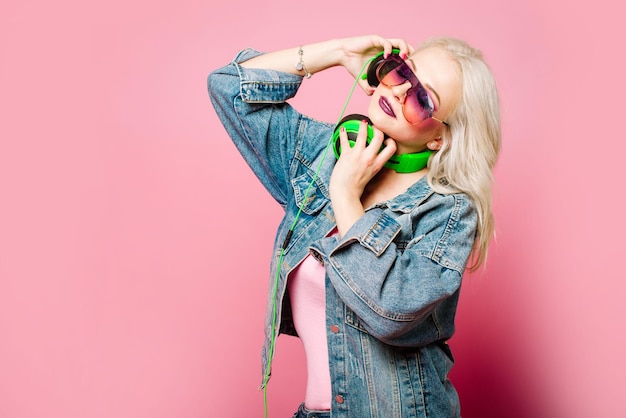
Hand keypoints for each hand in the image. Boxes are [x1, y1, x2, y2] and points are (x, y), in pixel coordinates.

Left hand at [329, 120, 396, 235]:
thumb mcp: (370, 175)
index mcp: (377, 164)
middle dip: (378, 129)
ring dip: (363, 126)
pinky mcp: (346, 154)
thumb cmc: (356, 187)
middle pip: (379, 137)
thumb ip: (373, 165)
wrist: (345, 193)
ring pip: (363, 134)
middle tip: (374, 127)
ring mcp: (358, 155)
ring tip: (362, 123)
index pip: (391, 148)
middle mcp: (369, 158)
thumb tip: (372, 157)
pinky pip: (344, 140)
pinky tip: (342, 129)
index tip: (386, 139)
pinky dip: (343, 133)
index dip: (390, 141)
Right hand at [339, 35, 414, 94]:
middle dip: (411, 55)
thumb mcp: (362, 80)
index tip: (409, 71)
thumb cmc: (353, 64)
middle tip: (410, 65)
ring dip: (404, 49)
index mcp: (385, 57)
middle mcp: (386, 49)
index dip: (408, 62)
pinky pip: (387, 42)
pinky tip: (387, 56)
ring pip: (400, 42)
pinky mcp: (376, 40)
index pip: (402, 57)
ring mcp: (382, 43)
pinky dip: (389, 49)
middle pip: (405, 48)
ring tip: (403, 58)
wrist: (343, 55)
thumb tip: (374, 94)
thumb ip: (368, 87)